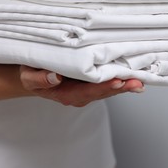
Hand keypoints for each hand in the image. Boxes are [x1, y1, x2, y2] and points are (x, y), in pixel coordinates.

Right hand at [19, 66, 143, 106]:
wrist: (35, 73)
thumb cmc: (32, 73)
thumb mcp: (28, 76)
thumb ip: (38, 79)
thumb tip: (55, 78)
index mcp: (66, 94)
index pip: (86, 92)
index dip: (102, 88)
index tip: (116, 82)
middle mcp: (80, 94)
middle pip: (102, 92)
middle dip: (120, 87)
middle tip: (136, 82)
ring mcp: (87, 89)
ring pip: (108, 89)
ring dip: (124, 84)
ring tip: (139, 80)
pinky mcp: (92, 82)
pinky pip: (108, 81)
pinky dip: (122, 79)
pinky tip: (135, 77)